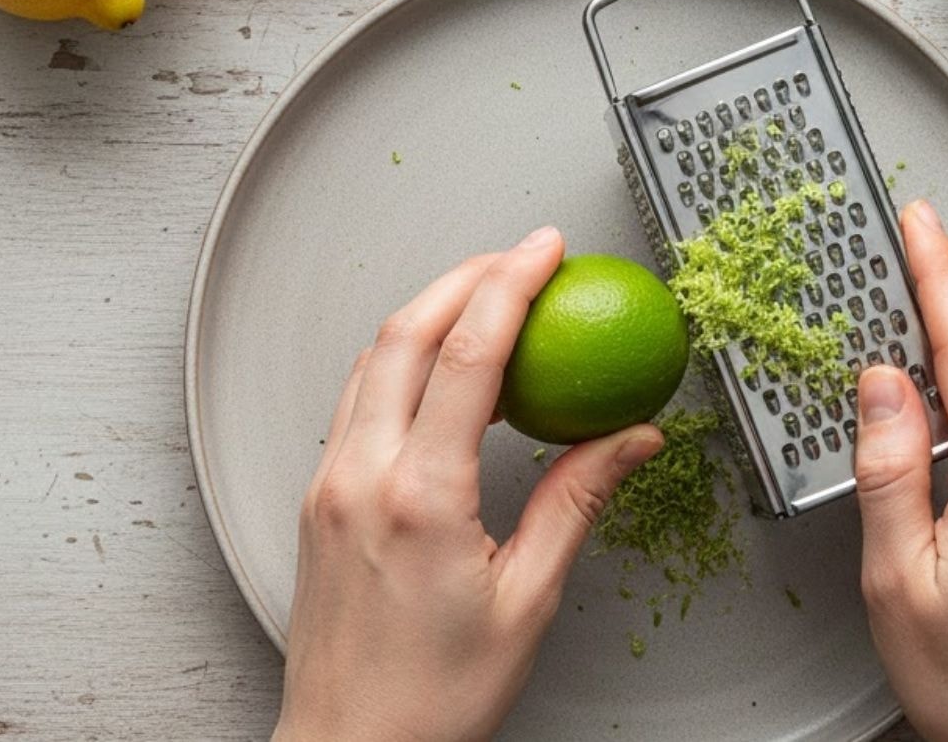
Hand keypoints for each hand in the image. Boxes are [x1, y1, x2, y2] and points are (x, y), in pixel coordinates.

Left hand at [273, 227, 663, 741]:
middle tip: (521, 257)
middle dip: (466, 275)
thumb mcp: (527, 600)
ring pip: (373, 358)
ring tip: (487, 301)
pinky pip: (358, 398)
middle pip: (406, 332)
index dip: (510, 285)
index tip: (545, 250)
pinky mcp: (318, 497)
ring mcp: (329, 483)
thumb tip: (630, 440)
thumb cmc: (432, 697)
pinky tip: (440, 371)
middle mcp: (360, 476)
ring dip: (428, 311)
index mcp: (419, 498)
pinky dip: (401, 359)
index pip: (466, 355)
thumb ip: (577, 502)